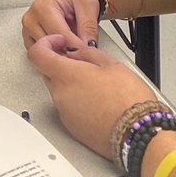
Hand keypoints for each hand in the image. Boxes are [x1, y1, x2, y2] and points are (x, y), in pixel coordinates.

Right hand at [21, 0, 100, 48]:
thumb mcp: (88, 5)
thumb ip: (89, 27)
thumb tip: (88, 48)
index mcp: (43, 7)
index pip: (60, 36)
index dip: (77, 47)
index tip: (88, 52)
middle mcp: (31, 18)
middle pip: (50, 46)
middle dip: (68, 52)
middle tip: (83, 53)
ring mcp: (28, 28)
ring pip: (43, 52)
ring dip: (60, 54)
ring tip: (74, 50)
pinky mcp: (29, 36)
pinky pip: (39, 54)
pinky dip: (52, 54)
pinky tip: (64, 49)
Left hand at [28, 35, 153, 157]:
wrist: (138, 134)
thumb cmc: (128, 100)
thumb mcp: (111, 64)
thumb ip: (86, 53)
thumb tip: (75, 53)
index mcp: (66, 75)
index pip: (37, 54)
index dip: (45, 43)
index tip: (58, 42)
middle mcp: (59, 94)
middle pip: (48, 72)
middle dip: (62, 65)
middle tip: (84, 65)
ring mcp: (64, 113)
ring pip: (59, 91)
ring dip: (71, 85)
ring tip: (97, 87)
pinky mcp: (71, 128)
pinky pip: (67, 108)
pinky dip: (76, 102)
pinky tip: (97, 103)